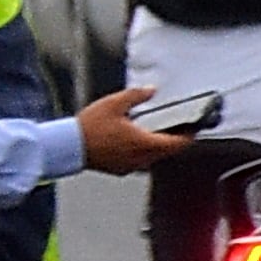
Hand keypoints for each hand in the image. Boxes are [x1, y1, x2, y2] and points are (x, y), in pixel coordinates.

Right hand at [78, 88, 192, 175]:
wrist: (67, 147)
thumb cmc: (88, 129)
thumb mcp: (114, 103)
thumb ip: (137, 95)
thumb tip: (151, 90)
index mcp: (146, 143)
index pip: (179, 143)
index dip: (189, 135)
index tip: (193, 128)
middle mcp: (141, 158)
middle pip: (167, 151)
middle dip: (173, 140)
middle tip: (176, 128)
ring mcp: (130, 166)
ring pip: (153, 157)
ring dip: (156, 146)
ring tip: (152, 133)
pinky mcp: (118, 169)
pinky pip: (138, 162)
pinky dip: (140, 152)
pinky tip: (131, 142)